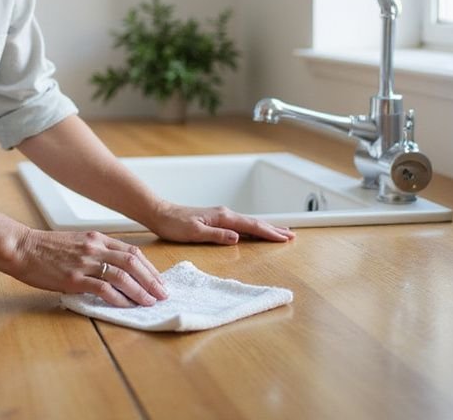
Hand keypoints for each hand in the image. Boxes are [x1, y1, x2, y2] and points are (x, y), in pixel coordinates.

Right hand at [9, 228, 169, 307]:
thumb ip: (96, 252)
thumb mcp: (77, 242)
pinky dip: (118, 299)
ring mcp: (85, 263)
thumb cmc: (46, 248)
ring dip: (140, 290)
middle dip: (151, 280)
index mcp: (97, 239)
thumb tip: (116, 269)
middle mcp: (95, 248)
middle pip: (133, 263)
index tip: (158, 281)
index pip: (132, 252)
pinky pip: (103, 289)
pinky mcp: (74, 278)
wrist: (23, 248)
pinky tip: (126, 306)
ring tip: (149, 302)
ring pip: (122, 276)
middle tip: (162, 294)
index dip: (149, 268)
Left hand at [147, 201, 294, 244]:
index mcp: (222, 217)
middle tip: (291, 236)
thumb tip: (237, 237)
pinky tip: (255, 231)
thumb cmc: (174, 224)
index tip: (285, 238)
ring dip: (266, 228)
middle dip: (273, 229)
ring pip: (249, 222)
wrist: (160, 213)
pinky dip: (253, 228)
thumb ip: (216, 235)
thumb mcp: (194, 232)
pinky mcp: (216, 219)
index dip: (269, 233)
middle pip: (255, 222)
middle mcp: (225, 214)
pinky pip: (241, 224)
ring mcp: (221, 216)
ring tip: (280, 233)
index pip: (251, 226)